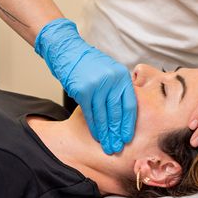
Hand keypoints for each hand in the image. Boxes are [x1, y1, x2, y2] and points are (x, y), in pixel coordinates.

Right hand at [34, 18, 136, 153]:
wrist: (67, 50)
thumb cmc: (88, 63)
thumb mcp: (109, 71)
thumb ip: (117, 88)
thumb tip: (122, 112)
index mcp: (121, 76)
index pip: (130, 105)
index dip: (128, 123)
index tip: (127, 137)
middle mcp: (111, 80)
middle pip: (117, 112)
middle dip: (117, 132)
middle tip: (117, 147)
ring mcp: (97, 85)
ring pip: (103, 115)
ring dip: (105, 133)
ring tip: (107, 145)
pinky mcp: (83, 90)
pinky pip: (90, 113)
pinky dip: (94, 126)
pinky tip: (96, 136)